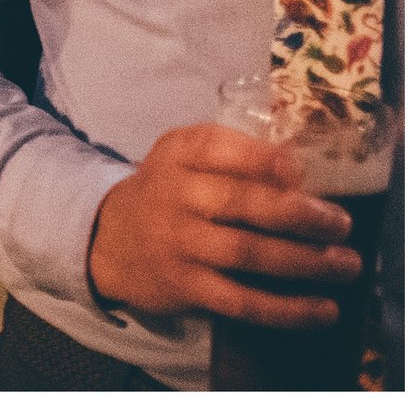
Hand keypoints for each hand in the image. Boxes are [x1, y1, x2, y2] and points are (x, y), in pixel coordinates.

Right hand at [86, 123, 360, 325]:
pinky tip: (323, 309)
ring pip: (247, 253)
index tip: (301, 171)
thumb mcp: (186, 157)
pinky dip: (287, 308)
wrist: (112, 240)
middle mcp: (173, 194)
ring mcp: (178, 243)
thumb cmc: (171, 193)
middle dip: (299, 213)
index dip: (264, 159)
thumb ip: (236, 154)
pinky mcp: (185, 285)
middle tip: (340, 223)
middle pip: (241, 202)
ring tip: (345, 264)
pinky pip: (242, 301)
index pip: (217, 147)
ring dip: (304, 261)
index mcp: (177, 154)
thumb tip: (303, 173)